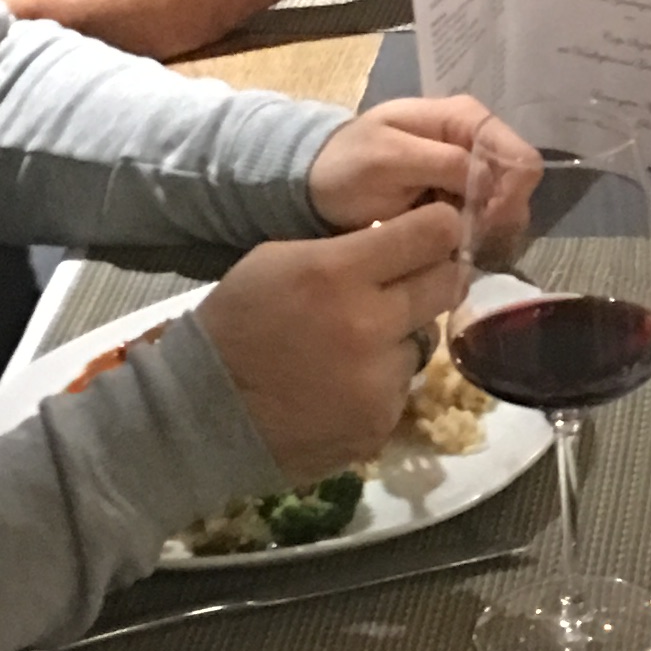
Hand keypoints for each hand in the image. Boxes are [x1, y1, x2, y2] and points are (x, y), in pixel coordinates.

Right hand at [200, 201, 465, 480]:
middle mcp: (370, 324)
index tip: (435, 232)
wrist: (202, 414)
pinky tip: (341, 385)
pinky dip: (380, 382)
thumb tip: (403, 241)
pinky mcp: (381, 421)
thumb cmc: (236, 325)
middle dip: (435, 276)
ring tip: (352, 346)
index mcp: (338, 273)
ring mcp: (379, 380)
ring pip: (425, 339)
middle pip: (449, 283)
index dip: (440, 228)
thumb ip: (346, 249)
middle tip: (408, 284)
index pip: (435, 233)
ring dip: (401, 336)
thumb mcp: (278, 261)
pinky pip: (402, 386)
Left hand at [307, 90, 539, 250]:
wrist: (319, 185)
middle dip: (499, 218)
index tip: (480, 226)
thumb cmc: (347, 165)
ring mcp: (472, 173)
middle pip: (520, 187)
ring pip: (509, 209)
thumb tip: (489, 180)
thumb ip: (441, 161)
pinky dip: (476, 239)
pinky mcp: (462, 201)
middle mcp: (478, 142)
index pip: (520, 158)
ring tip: (451, 245)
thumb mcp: (386, 158)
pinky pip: (489, 224)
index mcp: (466, 119)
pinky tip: (448, 247)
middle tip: (462, 241)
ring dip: (488, 232)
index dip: (510, 196)